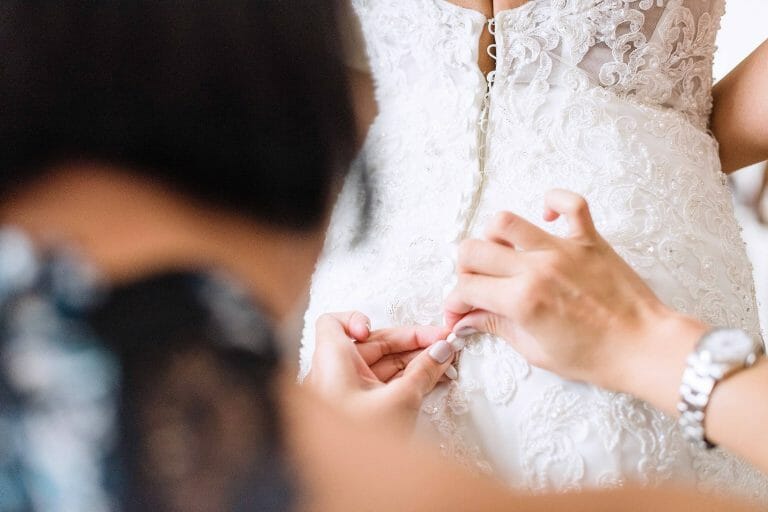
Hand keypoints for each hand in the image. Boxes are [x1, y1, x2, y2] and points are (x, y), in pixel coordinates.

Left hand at [305, 311, 455, 431]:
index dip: (356, 318)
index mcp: (332, 363)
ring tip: (447, 361)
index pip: (334, 323)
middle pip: (372, 343)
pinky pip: (386, 384)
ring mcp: (350, 393)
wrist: (351, 485)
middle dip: (409, 341)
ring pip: (383, 365)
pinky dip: (408, 379)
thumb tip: (443, 350)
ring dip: (415, 361)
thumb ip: (423, 372)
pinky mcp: (364, 410)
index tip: (377, 329)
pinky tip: (436, 378)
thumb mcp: (399, 402)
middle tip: (442, 341)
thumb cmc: (360, 445)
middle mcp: (337, 374)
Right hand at [444, 189, 703, 393]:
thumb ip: (497, 327)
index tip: (459, 312)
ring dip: (494, 237)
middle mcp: (537, 268)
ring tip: (504, 255)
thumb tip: (468, 318)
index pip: (466, 288)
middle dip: (464, 270)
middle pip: (474, 250)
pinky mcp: (589, 239)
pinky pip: (569, 202)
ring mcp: (563, 249)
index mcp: (522, 301)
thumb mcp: (536, 352)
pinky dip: (552, 202)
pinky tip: (545, 219)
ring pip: (506, 221)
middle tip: (477, 285)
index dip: (453, 303)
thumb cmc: (596, 358)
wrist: (646, 348)